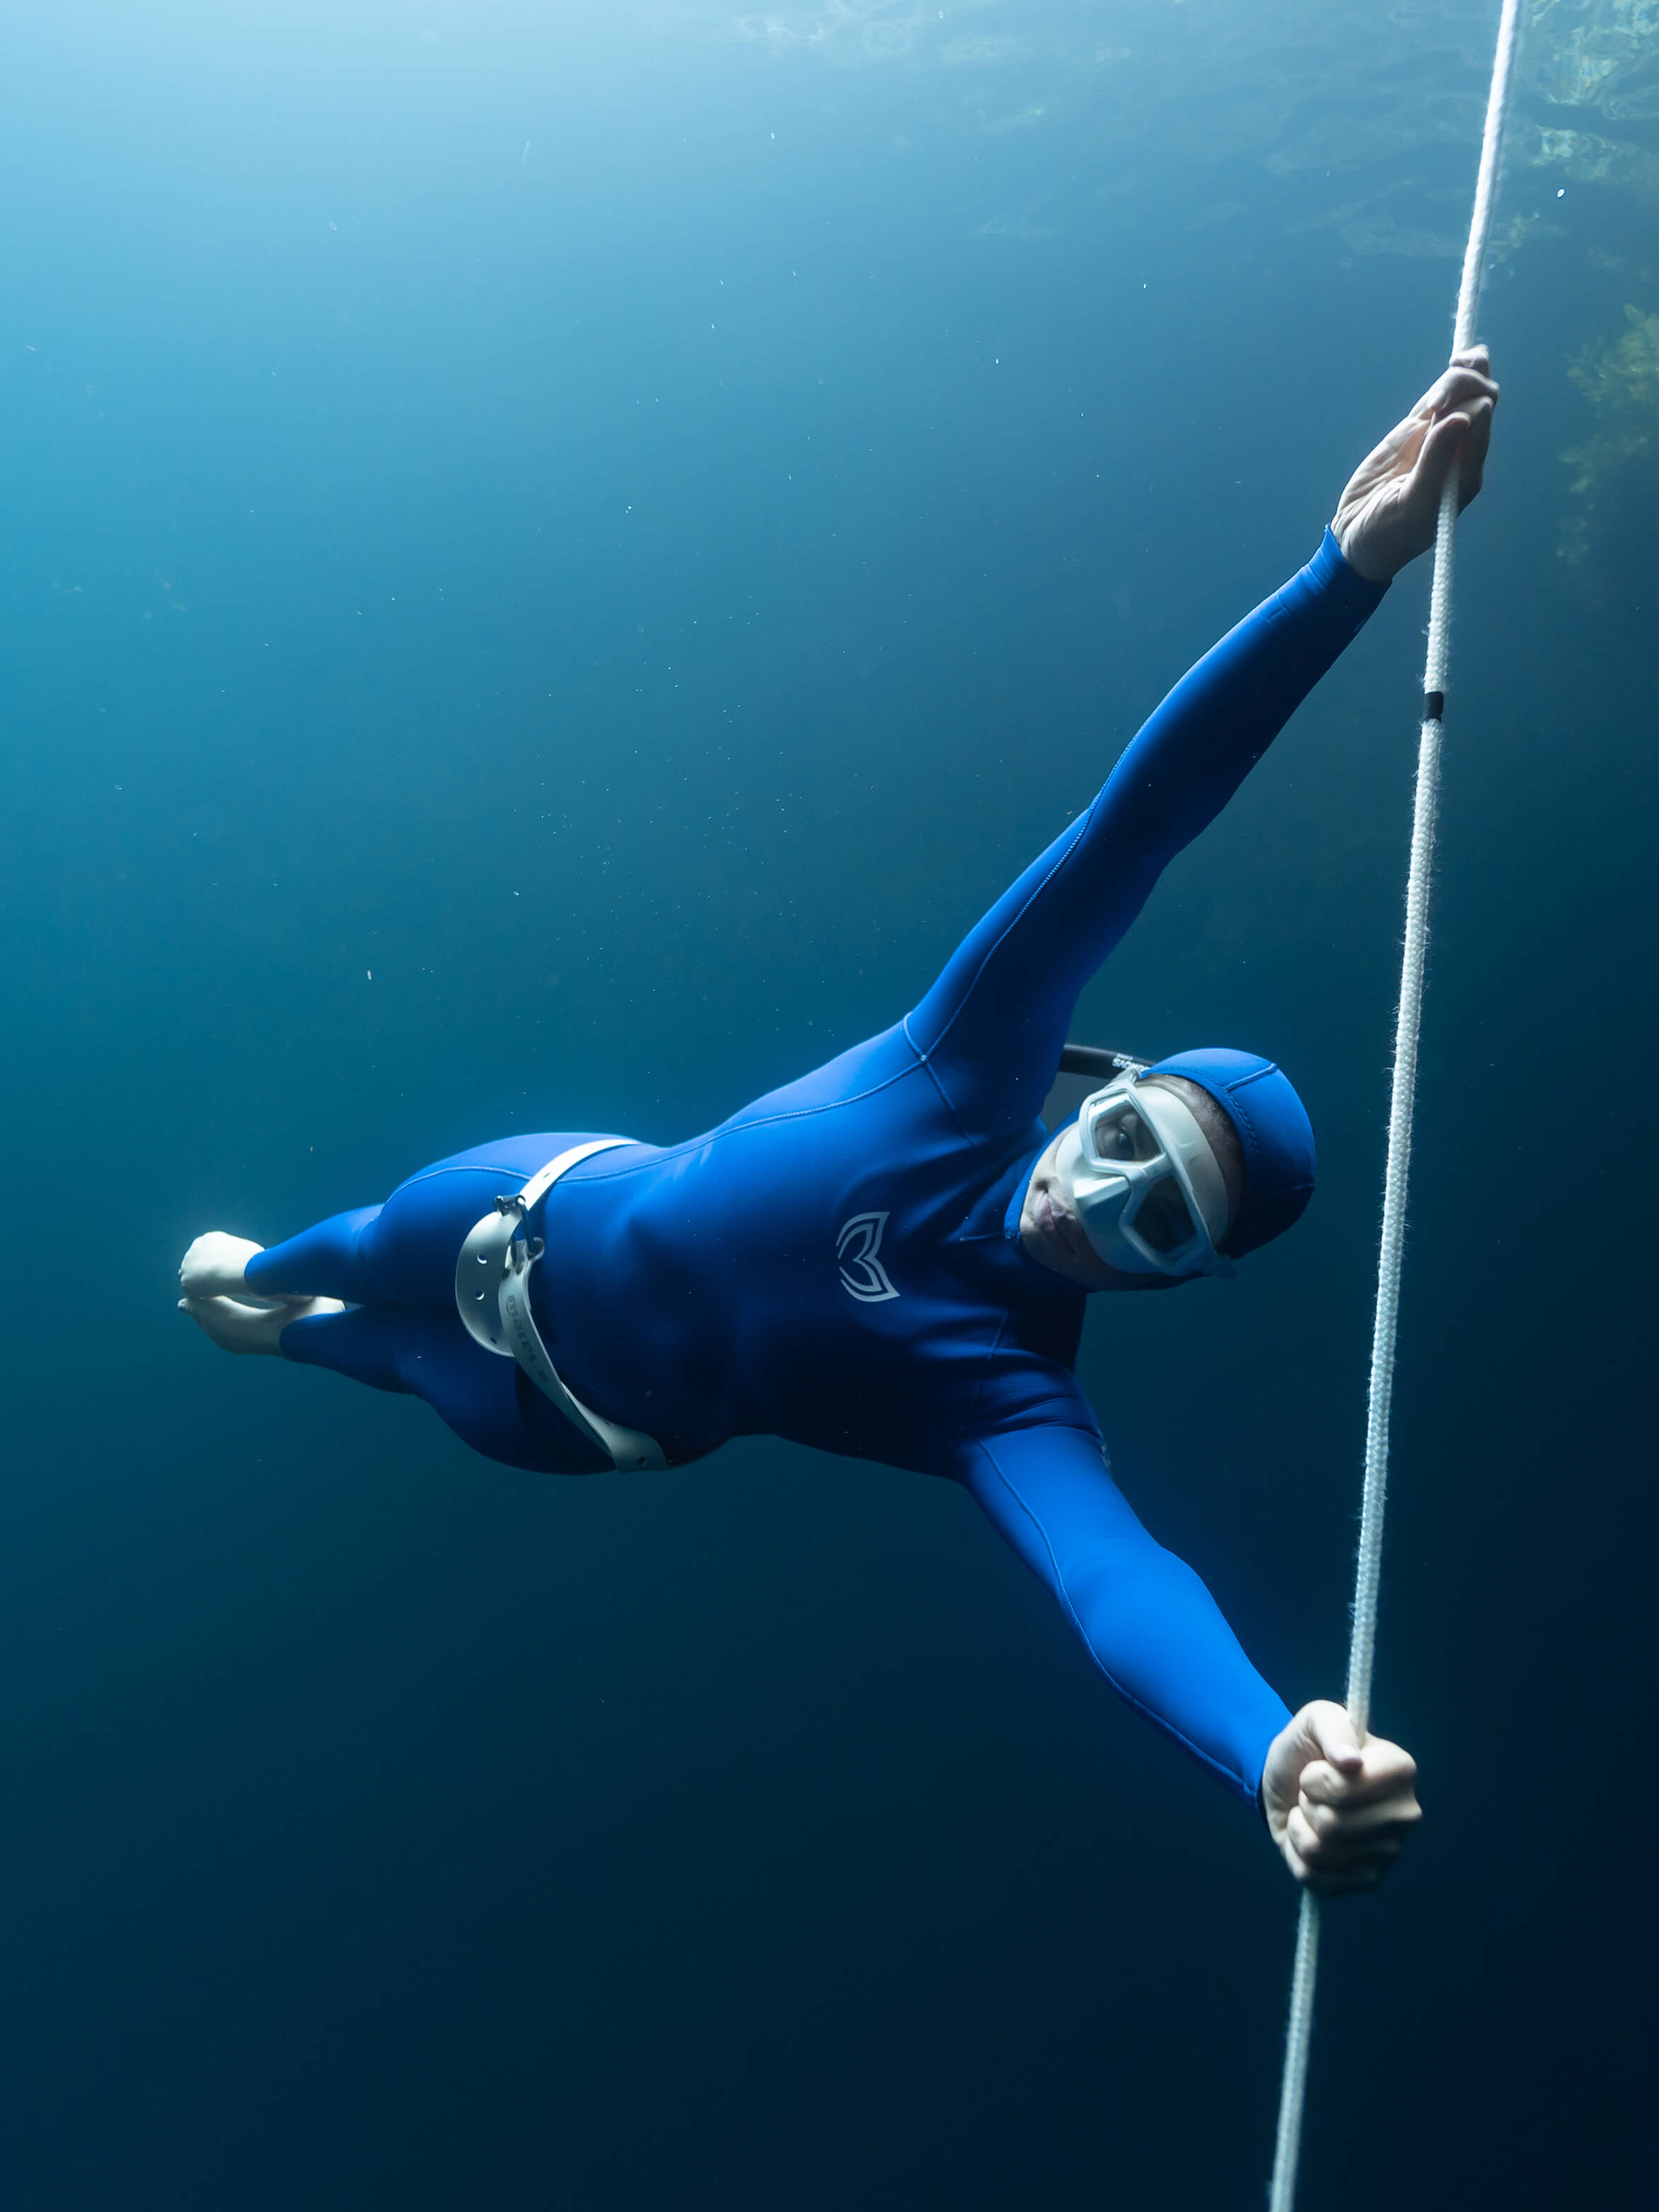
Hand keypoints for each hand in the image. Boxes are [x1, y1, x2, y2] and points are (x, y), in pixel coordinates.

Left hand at [1261, 1700, 1420, 1893]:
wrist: (1290, 1782)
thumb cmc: (1309, 1748)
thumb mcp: (1315, 1720)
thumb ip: (1332, 1729)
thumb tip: (1350, 1762)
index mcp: (1401, 1771)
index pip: (1346, 1788)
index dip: (1316, 1778)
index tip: (1317, 1767)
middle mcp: (1405, 1815)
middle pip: (1333, 1825)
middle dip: (1307, 1802)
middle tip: (1313, 1792)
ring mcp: (1389, 1853)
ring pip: (1320, 1851)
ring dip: (1301, 1826)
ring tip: (1312, 1811)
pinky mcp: (1367, 1880)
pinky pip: (1312, 1875)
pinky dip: (1296, 1852)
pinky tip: (1311, 1835)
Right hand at [1332, 347, 1497, 582]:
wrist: (1356, 540)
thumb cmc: (1389, 534)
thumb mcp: (1412, 504)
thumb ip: (1436, 462)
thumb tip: (1460, 418)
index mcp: (1467, 470)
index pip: (1482, 419)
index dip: (1467, 401)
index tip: (1436, 409)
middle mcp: (1459, 450)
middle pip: (1480, 398)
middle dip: (1464, 383)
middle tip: (1432, 400)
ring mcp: (1435, 439)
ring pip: (1463, 392)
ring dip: (1459, 374)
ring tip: (1441, 384)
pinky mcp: (1413, 434)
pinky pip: (1436, 400)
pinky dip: (1444, 382)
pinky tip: (1452, 365)